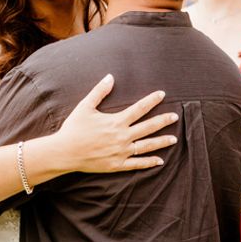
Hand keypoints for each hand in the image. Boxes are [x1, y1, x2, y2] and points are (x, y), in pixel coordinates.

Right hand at [57, 74, 178, 172]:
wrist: (65, 152)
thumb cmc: (74, 128)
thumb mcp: (85, 106)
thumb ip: (99, 92)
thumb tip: (110, 76)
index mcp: (116, 121)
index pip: (139, 108)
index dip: (152, 100)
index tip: (162, 94)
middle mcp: (122, 136)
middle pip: (148, 127)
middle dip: (163, 121)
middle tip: (175, 117)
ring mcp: (121, 152)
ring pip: (146, 146)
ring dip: (161, 142)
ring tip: (174, 139)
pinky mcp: (117, 165)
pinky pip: (137, 164)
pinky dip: (149, 162)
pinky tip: (160, 161)